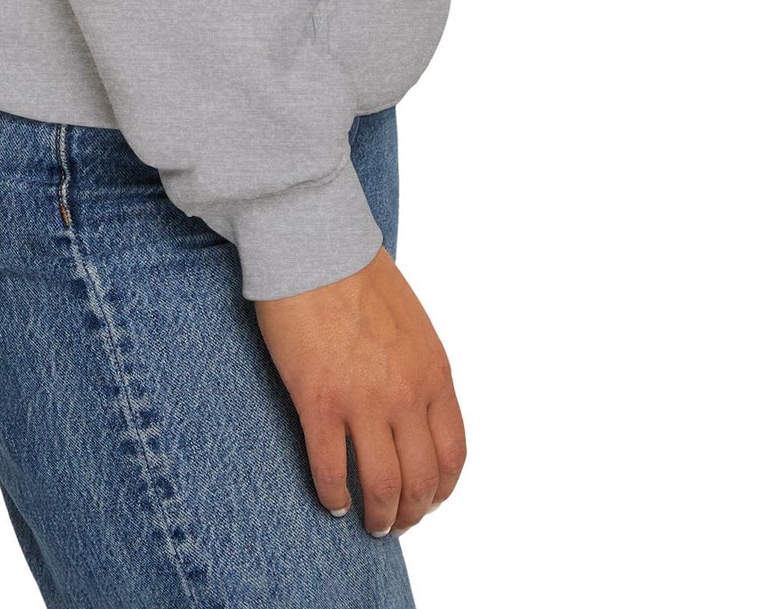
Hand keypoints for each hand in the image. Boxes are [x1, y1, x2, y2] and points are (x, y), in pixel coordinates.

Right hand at [254, 244, 466, 537]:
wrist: (314, 244)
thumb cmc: (357, 273)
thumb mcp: (412, 324)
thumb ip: (418, 369)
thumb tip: (412, 409)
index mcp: (434, 373)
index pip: (452, 455)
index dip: (441, 489)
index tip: (426, 500)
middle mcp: (407, 395)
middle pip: (421, 481)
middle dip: (411, 513)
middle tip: (395, 522)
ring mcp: (363, 401)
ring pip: (382, 487)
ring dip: (378, 516)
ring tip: (367, 522)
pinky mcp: (318, 401)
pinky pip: (330, 470)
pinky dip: (334, 497)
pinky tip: (331, 500)